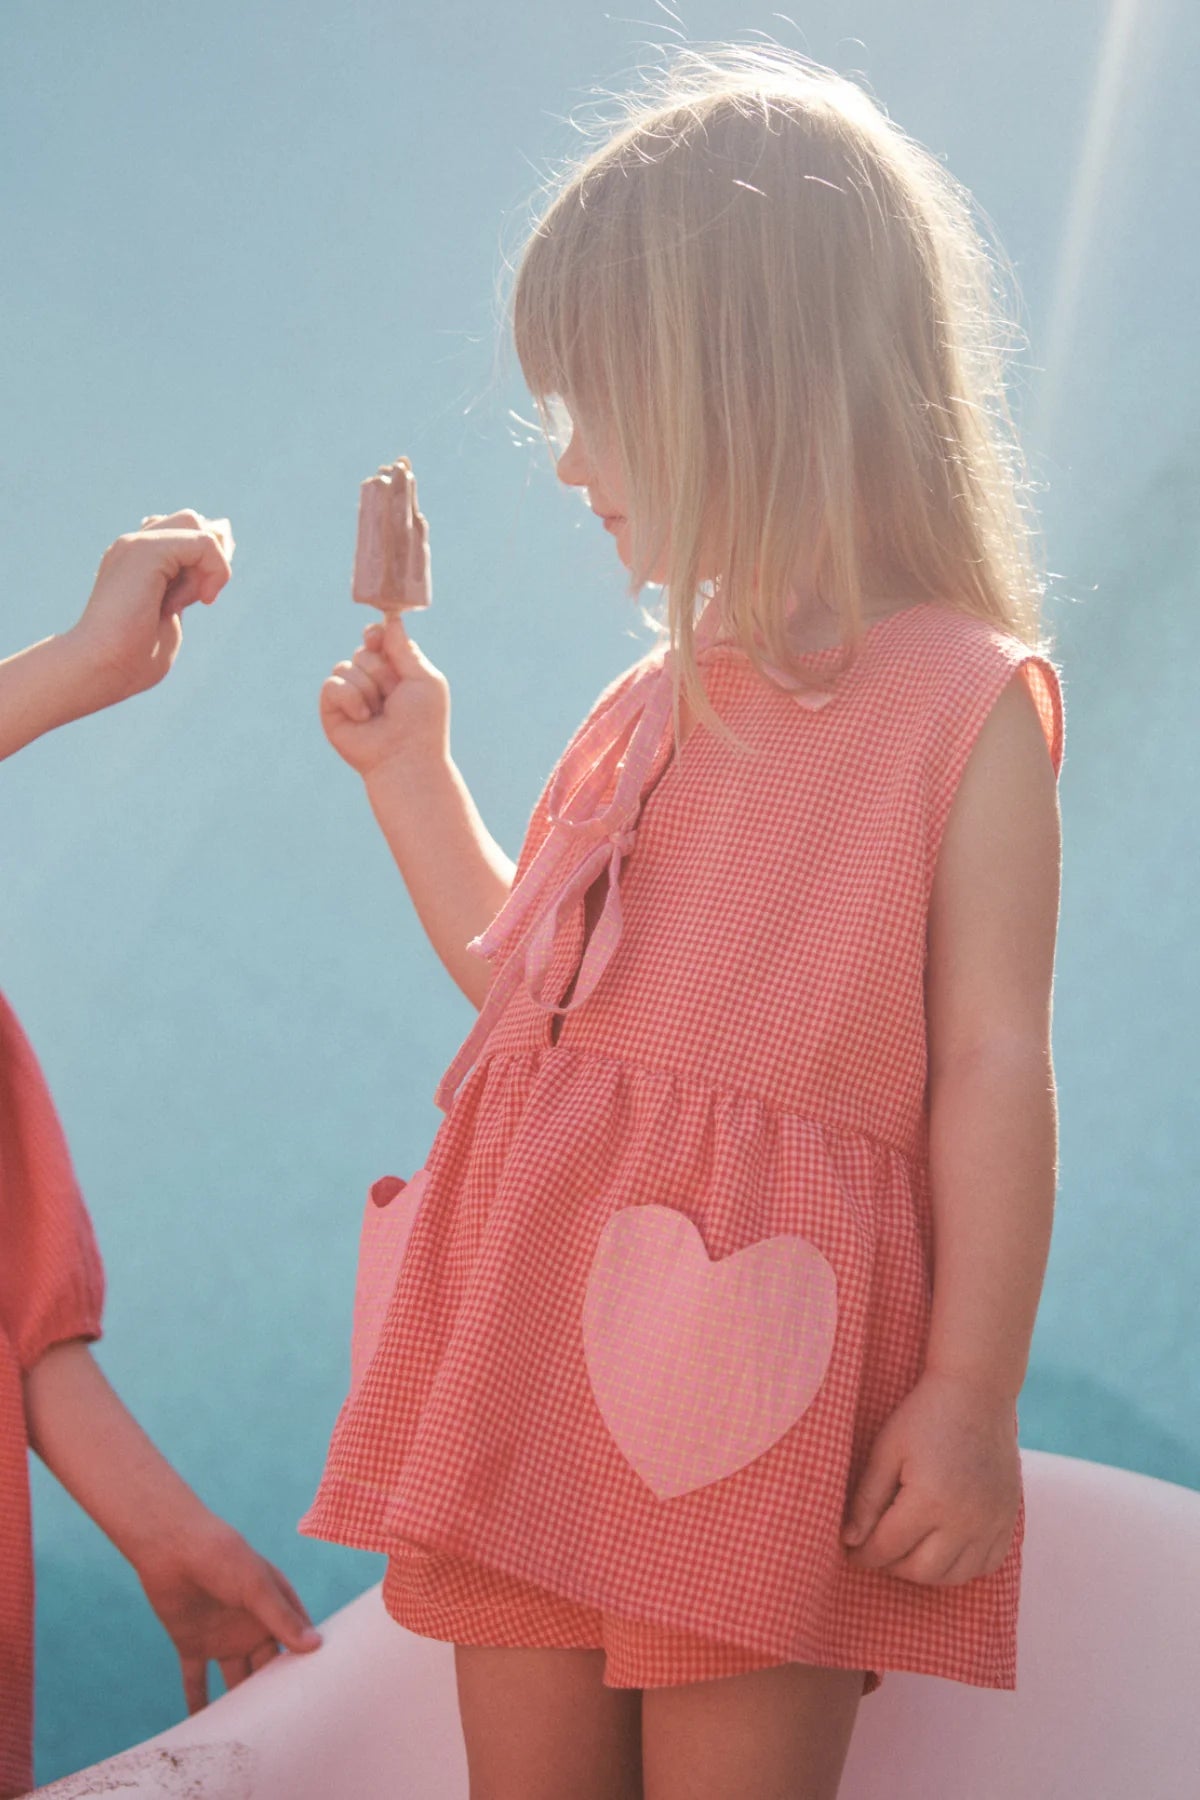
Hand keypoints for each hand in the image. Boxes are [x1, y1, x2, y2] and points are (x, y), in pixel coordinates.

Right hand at [66, 509, 233, 710]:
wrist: (101, 666)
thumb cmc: (132, 659)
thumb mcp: (169, 618)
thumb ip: (186, 592)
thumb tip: (210, 575)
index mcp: (136, 562)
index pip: (182, 532)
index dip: (205, 559)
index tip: (202, 597)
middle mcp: (134, 546)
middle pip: (191, 519)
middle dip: (213, 553)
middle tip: (204, 595)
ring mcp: (136, 544)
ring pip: (196, 524)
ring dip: (210, 562)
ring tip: (197, 598)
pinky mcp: (146, 550)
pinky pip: (203, 542)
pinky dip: (214, 569)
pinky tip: (201, 599)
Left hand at [134, 1511, 321, 1713]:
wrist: (171, 1548)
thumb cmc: (222, 1554)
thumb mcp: (256, 1585)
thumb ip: (282, 1617)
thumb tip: (315, 1646)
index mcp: (274, 1604)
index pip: (297, 1638)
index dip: (307, 1662)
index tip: (322, 1692)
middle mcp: (252, 1623)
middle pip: (268, 1664)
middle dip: (276, 1690)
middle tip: (289, 1723)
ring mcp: (223, 1636)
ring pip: (237, 1677)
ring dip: (241, 1701)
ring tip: (251, 1733)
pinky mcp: (193, 1644)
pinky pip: (197, 1680)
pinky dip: (199, 1702)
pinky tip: (203, 1727)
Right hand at [320, 613, 449, 778]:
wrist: (405, 757)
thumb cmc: (422, 723)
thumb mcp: (424, 678)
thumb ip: (406, 649)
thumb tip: (392, 620)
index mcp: (395, 672)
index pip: (378, 640)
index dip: (376, 636)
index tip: (376, 638)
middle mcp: (371, 682)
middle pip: (363, 652)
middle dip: (381, 672)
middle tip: (394, 697)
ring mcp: (351, 695)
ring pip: (346, 666)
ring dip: (367, 689)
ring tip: (379, 713)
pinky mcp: (332, 709)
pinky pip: (332, 684)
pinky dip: (350, 699)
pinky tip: (363, 718)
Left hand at [840, 1369, 1020, 1585]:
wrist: (977, 1391)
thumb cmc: (924, 1415)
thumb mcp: (886, 1450)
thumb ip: (867, 1498)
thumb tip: (849, 1540)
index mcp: (930, 1500)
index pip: (888, 1547)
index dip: (863, 1555)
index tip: (850, 1552)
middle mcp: (965, 1519)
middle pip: (921, 1571)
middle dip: (891, 1566)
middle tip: (877, 1549)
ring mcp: (991, 1522)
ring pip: (954, 1576)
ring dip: (925, 1571)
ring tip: (906, 1550)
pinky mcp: (1008, 1519)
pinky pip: (987, 1565)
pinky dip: (962, 1567)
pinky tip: (944, 1549)